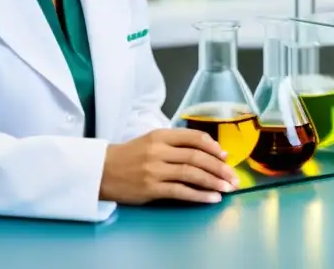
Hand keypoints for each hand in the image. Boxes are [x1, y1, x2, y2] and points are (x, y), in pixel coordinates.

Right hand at [99, 128, 238, 204]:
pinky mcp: (151, 188)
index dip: (213, 147)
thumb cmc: (129, 155)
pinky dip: (199, 195)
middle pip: (196, 157)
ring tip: (227, 188)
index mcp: (160, 135)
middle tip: (233, 176)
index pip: (194, 138)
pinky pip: (180, 192)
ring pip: (191, 174)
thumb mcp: (151, 141)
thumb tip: (206, 151)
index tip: (226, 156)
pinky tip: (211, 198)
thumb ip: (175, 143)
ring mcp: (155, 170)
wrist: (100, 171)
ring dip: (213, 181)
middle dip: (219, 167)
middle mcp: (159, 151)